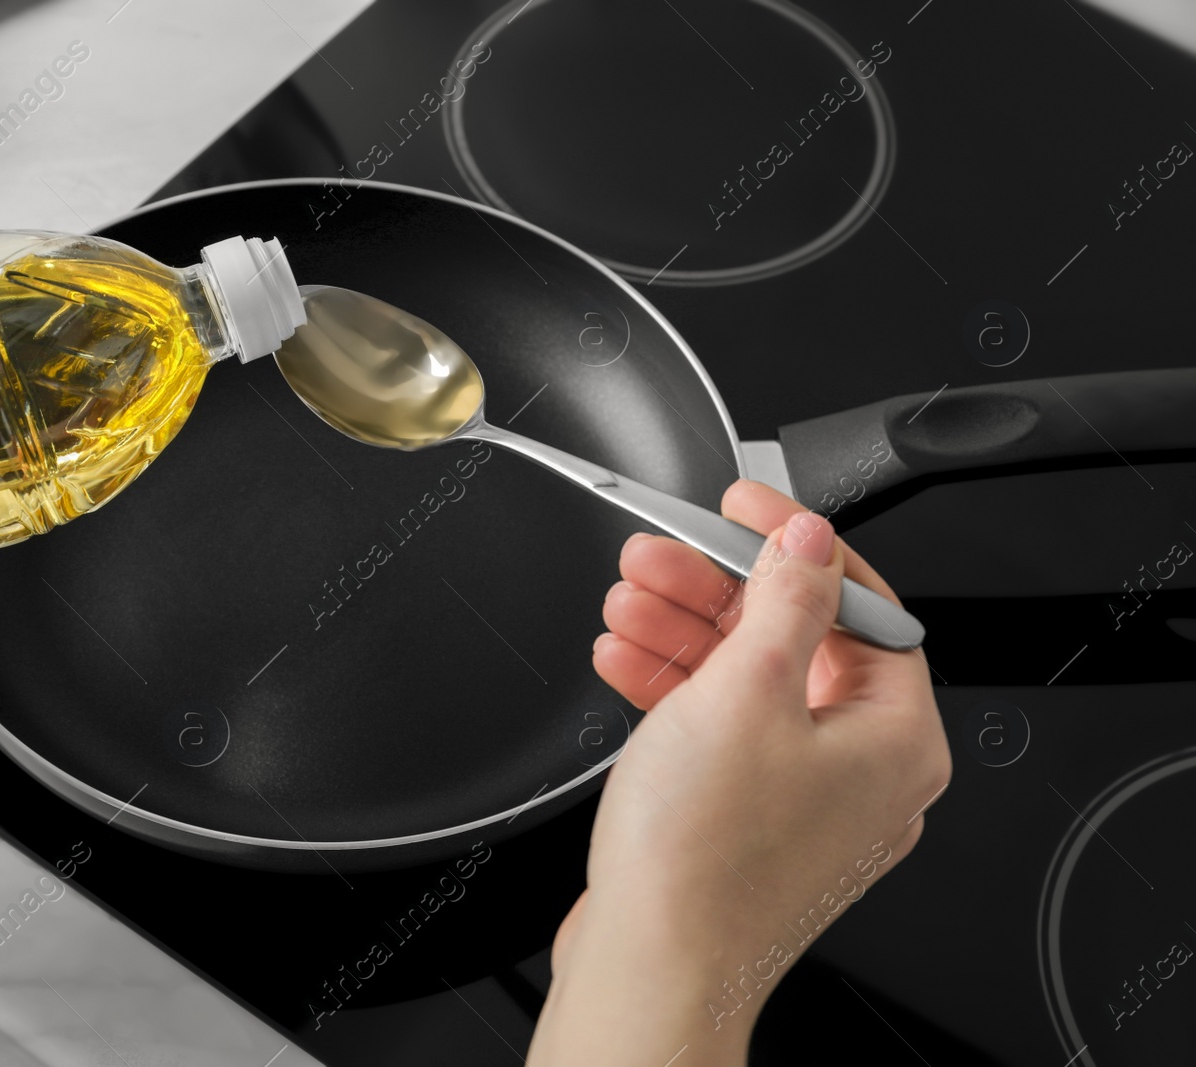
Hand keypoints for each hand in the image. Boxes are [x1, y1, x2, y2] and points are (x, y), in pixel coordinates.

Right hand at [528, 480, 950, 1066]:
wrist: (649, 969)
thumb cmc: (705, 862)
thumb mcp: (747, 693)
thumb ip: (784, 602)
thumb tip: (806, 543)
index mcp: (895, 739)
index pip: (860, 606)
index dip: (795, 544)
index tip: (747, 505)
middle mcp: (860, 772)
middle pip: (794, 641)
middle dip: (715, 591)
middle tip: (660, 554)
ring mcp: (801, 801)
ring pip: (747, 684)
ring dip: (682, 634)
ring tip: (626, 601)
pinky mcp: (744, 821)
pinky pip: (717, 731)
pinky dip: (672, 691)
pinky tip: (625, 661)